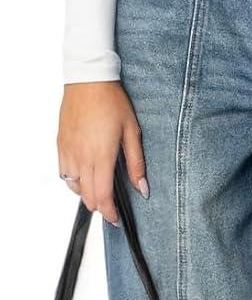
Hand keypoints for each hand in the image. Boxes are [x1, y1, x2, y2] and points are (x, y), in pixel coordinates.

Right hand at [57, 81, 148, 224]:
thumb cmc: (112, 101)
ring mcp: (68, 151)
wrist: (88, 80)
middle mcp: (82, 156)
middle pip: (87, 196)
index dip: (109, 212)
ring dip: (86, 194)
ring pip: (73, 186)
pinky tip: (84, 175)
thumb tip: (143, 188)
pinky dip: (73, 181)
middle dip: (99, 207)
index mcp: (102, 155)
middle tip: (110, 208)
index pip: (103, 195)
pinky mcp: (61, 145)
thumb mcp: (132, 131)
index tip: (115, 219)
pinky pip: (63, 173)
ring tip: (98, 191)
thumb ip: (136, 163)